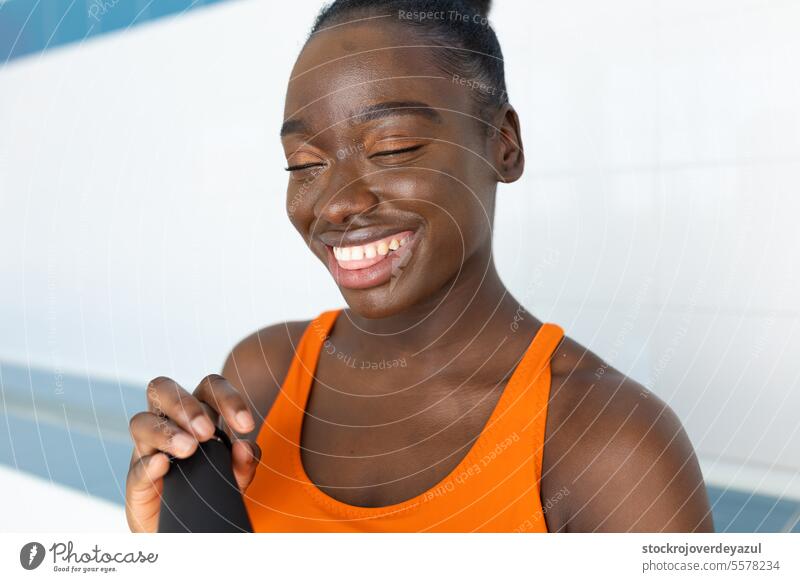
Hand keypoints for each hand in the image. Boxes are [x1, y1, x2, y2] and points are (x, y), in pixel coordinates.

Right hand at [125, 374, 260, 532]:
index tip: (246, 426)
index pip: (209, 387)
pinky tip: (162, 466)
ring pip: (141, 421)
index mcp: (198, 412)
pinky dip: (148, 465)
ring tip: (189, 450)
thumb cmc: (212, 486)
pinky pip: (137, 466)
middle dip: (185, 406)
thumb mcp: (236, 475)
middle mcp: (169, 422)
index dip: (228, 398)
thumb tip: (245, 447)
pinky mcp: (137, 479)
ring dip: (166, 432)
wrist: (190, 524)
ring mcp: (148, 448)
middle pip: (164, 389)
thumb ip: (245, 461)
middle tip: (207, 432)